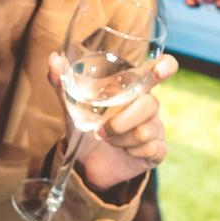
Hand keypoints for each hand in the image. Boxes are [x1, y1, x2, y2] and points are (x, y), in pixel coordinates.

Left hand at [46, 52, 177, 191]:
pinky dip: (130, 152)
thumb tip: (54, 58)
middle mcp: (148, 105)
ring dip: (120, 139)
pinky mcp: (157, 149)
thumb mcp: (72, 105)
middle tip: (101, 131)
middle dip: (120, 122)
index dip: (164, 67)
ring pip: (145, 130)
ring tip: (108, 140)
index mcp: (132, 88)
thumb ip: (62, 82)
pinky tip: (124, 152)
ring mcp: (155, 127)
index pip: (157, 71)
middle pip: (149, 104)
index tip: (162, 69)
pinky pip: (150, 148)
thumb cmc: (86, 126)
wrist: (88, 162)